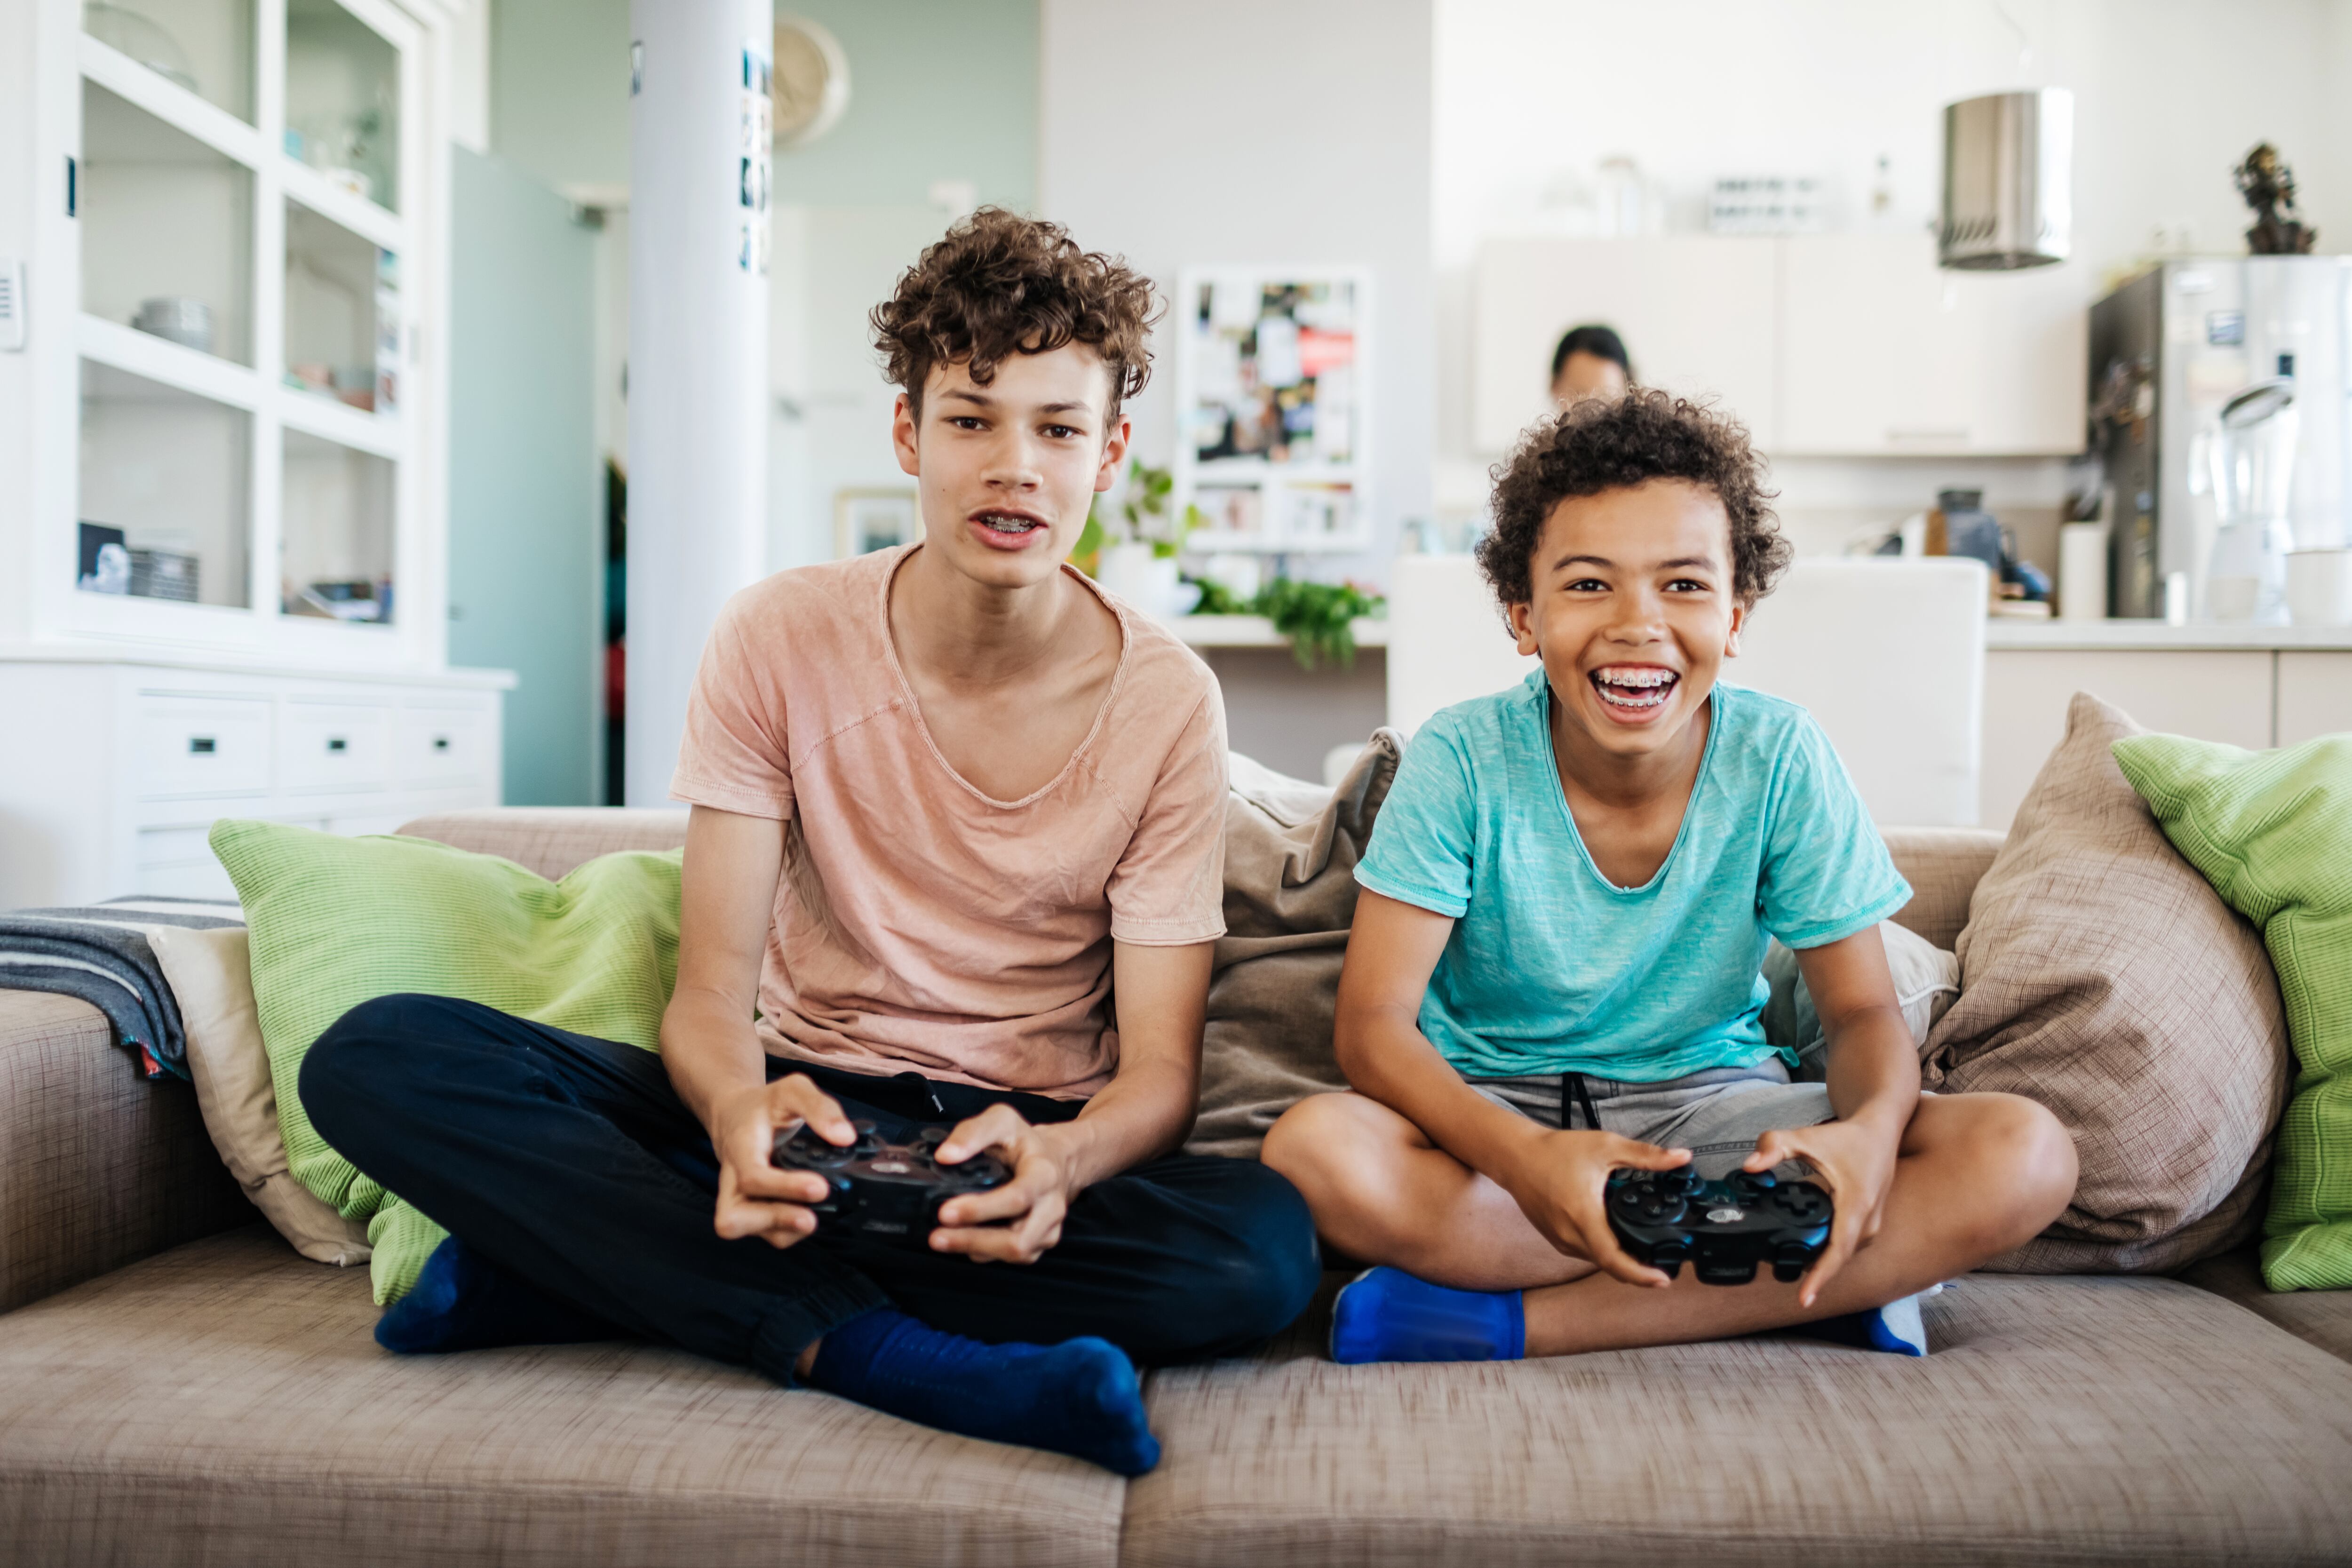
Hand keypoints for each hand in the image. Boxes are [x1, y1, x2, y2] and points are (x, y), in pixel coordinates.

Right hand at [708, 1073, 858, 1248]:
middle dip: (774, 1221)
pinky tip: (809, 1214)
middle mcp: (732, 1180)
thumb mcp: (792, 1090)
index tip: (820, 1187)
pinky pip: (765, 1233)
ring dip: (781, 1230)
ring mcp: (739, 1199)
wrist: (736, 1115)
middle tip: (810, 1218)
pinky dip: (787, 1231)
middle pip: (732, 1218)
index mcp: (740, 1148)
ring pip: (747, 1231)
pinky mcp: (752, 1210)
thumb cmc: (765, 1105)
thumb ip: (820, 1107)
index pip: (752, 1177)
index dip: (785, 1187)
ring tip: (812, 1219)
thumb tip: (845, 1137)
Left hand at [928, 1104, 1083, 1263]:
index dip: (981, 1209)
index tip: (945, 1211)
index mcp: (1044, 1174)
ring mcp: (1049, 1228)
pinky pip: (1014, 1257)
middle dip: (974, 1241)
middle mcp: (1052, 1206)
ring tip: (942, 1240)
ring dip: (976, 1250)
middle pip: (1018, 1239)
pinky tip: (963, 1241)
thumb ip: (973, 1132)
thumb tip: (944, 1156)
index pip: (1017, 1198)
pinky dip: (985, 1253)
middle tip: (936, 1236)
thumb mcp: (1002, 1120)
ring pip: (1016, 1253)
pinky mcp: (1041, 1242)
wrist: (1058, 1157)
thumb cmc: (1024, 1140)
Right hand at [1501, 1129, 1691, 1287]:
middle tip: (1663, 1266)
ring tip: (1643, 1252)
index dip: (1640, 1275)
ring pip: (1597, 1261)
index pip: (1615, 1259)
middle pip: (1610, 1265)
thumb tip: (1682, 1157)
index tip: (1663, 1280)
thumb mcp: (1606, 1147)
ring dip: (1619, 1261)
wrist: (1515, 1156)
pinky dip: (1603, 1252)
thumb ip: (1647, 1155)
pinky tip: (1615, 1239)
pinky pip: (1584, 1253)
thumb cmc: (1556, 1151)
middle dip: (1637, 1270)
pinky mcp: (1555, 1239)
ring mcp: (1560, 1240)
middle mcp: (1570, 1235)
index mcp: (1584, 1216)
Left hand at [1745, 1114, 1901, 1306]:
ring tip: (1794, 1269)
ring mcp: (1873, 1225)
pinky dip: (1831, 1253)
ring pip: (1845, 1254)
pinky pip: (1849, 1246)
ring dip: (1823, 1265)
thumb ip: (1774, 1147)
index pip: (1838, 1252)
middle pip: (1839, 1259)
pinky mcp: (1870, 1223)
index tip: (1805, 1299)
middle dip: (1815, 1275)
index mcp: (1855, 1206)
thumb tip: (1750, 1166)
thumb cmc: (1848, 1137)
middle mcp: (1868, 1222)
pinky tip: (1812, 1252)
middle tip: (1787, 1284)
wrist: (1881, 1131)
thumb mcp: (1807, 1138)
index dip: (1821, 1277)